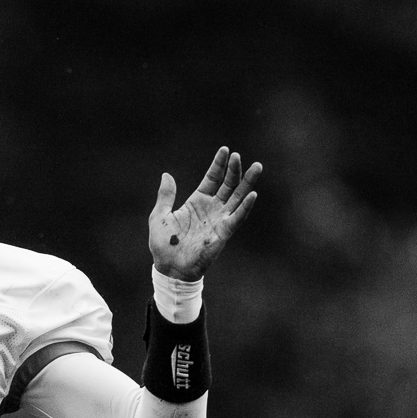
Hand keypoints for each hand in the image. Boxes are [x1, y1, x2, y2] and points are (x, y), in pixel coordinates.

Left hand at [149, 147, 261, 280]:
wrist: (169, 267)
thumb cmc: (164, 244)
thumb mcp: (160, 215)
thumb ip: (166, 196)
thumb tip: (167, 174)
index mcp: (197, 202)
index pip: (212, 178)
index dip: (219, 165)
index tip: (225, 150)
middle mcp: (211, 208)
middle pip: (228, 184)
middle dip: (234, 170)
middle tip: (238, 155)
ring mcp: (219, 220)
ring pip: (237, 197)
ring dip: (247, 183)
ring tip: (256, 167)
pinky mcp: (223, 233)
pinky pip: (237, 218)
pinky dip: (245, 207)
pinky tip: (252, 194)